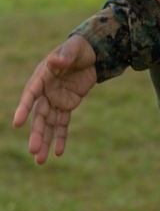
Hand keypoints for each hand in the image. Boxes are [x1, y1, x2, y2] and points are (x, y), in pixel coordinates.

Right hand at [12, 35, 97, 163]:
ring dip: (45, 141)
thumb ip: (64, 56)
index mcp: (41, 78)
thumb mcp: (72, 49)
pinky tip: (58, 153)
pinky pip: (63, 124)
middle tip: (32, 150)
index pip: (30, 95)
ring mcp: (55, 101)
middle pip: (39, 116)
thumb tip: (55, 60)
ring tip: (40, 161)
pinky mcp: (67, 106)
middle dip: (36, 133)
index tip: (17, 123)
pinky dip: (61, 137)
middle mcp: (45, 93)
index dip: (24, 108)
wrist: (91, 54)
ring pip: (48, 124)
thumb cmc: (77, 49)